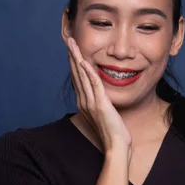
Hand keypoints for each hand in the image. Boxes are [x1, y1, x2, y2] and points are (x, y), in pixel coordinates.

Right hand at [67, 37, 131, 154]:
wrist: (116, 145)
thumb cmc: (112, 131)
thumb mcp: (103, 113)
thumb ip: (99, 102)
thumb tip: (100, 94)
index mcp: (84, 102)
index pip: (77, 77)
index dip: (74, 61)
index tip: (72, 48)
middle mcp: (84, 100)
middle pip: (76, 73)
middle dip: (72, 55)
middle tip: (68, 40)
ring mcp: (91, 102)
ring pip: (81, 76)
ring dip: (77, 58)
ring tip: (73, 44)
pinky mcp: (100, 104)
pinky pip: (93, 84)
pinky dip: (89, 72)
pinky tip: (85, 61)